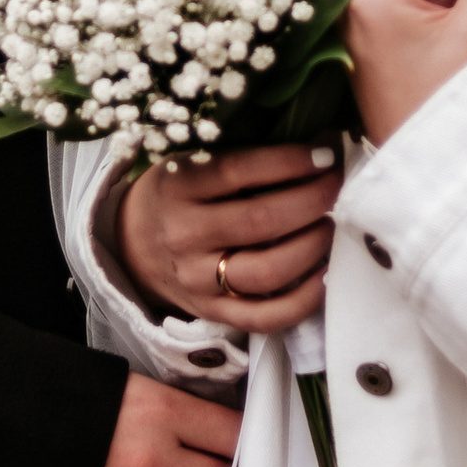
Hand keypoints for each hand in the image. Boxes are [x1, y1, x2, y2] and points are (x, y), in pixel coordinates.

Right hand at [116, 142, 336, 333]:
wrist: (127, 247)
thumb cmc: (173, 196)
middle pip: (262, 221)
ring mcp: (198, 280)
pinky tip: (325, 275)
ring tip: (331, 225)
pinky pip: (264, 317)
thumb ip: (236, 160)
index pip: (241, 171)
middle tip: (338, 188)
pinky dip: (303, 300)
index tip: (326, 156)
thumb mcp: (187, 164)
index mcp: (178, 187)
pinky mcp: (212, 313)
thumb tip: (312, 149)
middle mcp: (186, 235)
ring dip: (312, 246)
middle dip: (313, 201)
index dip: (290, 162)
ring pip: (268, 271)